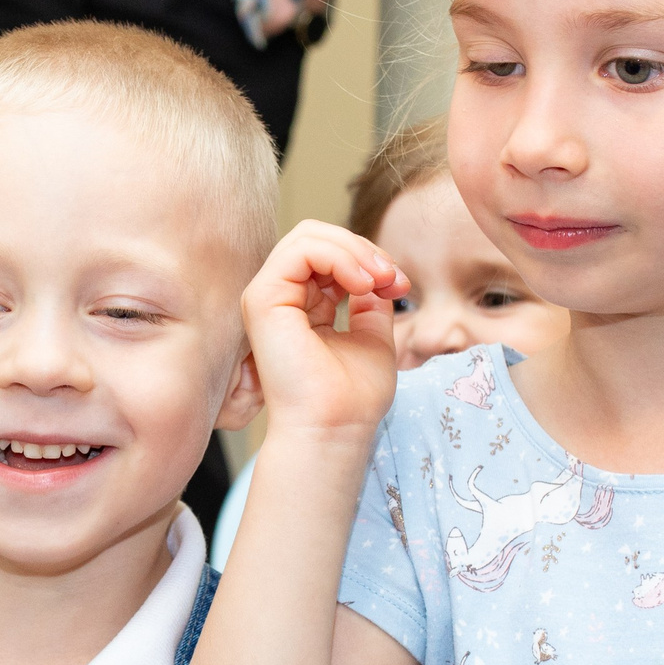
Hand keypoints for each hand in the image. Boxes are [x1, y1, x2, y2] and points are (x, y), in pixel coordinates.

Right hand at [243, 220, 404, 438]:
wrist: (335, 428)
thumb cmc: (352, 397)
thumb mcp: (373, 335)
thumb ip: (370, 301)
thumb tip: (379, 272)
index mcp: (302, 307)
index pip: (328, 254)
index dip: (368, 259)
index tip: (401, 288)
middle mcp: (280, 299)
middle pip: (317, 236)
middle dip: (363, 248)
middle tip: (393, 279)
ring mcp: (267, 296)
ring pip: (308, 236)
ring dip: (355, 250)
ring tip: (379, 280)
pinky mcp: (262, 299)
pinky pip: (302, 250)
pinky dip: (340, 257)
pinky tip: (362, 284)